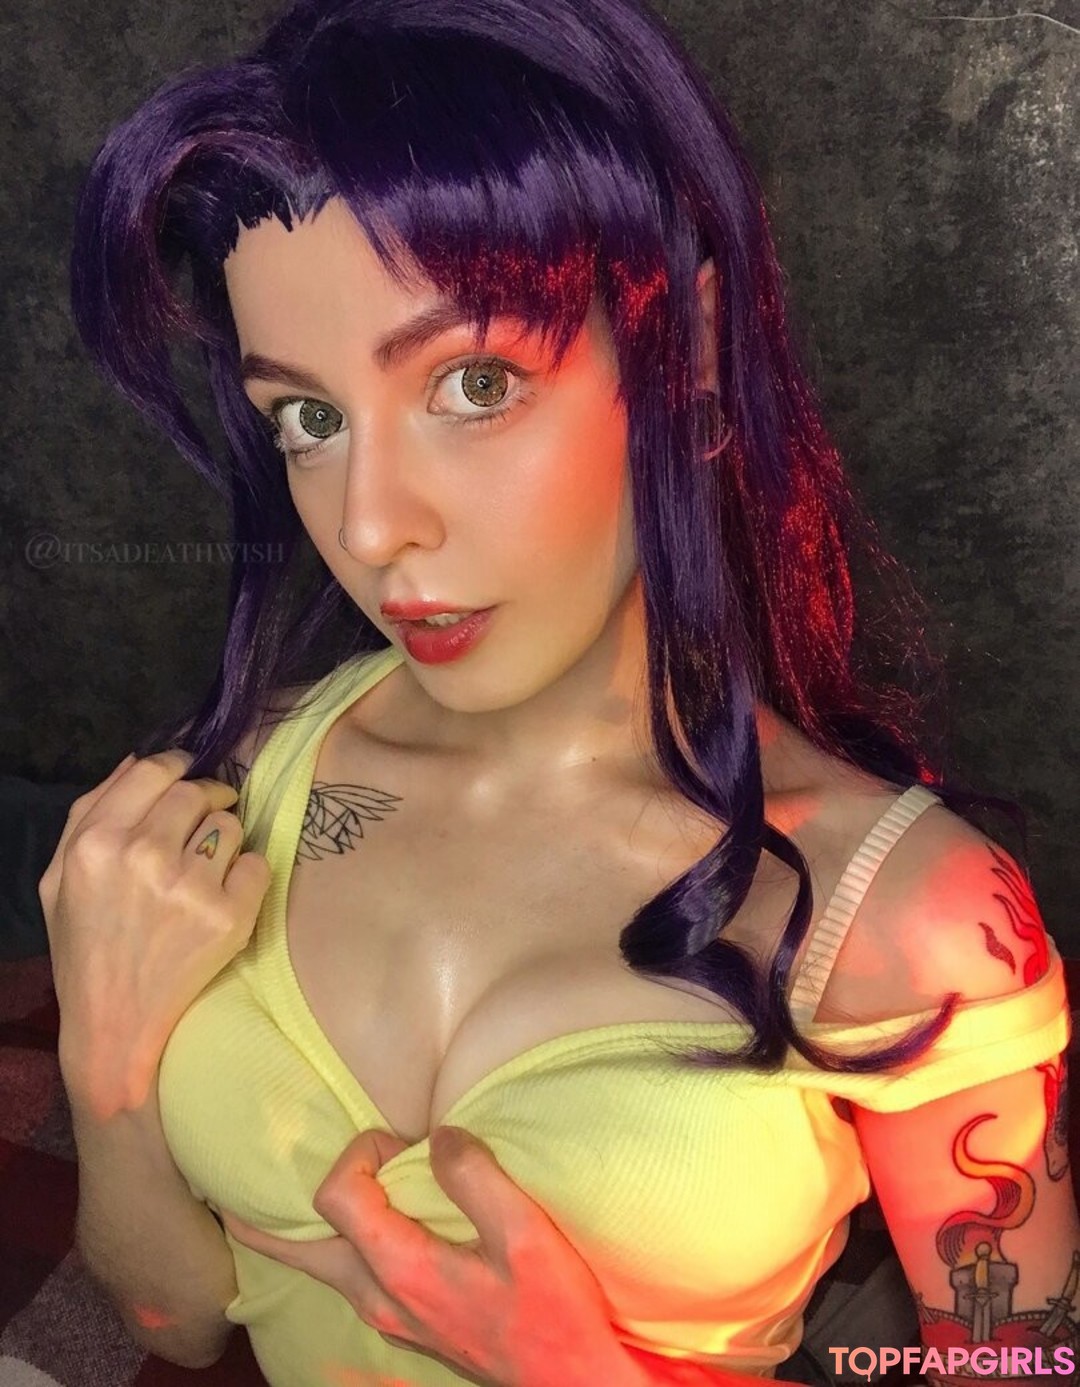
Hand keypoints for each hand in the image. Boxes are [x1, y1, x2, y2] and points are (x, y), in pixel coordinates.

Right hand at [38, 748, 270, 1117]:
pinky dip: (246, 876)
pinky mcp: (230, 915)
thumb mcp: (60, 878)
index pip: (153, 771)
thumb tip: (139, 760)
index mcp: (97, 843)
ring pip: (229, 825)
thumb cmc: (85, 948)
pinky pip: (258, 863)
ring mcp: (191, 886)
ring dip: (222, 842)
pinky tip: (222, 898)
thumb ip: (90, 812)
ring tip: (202, 873)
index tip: (188, 771)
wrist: (114, 1024)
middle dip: (203, 802)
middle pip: (196, 793)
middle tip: (200, 825)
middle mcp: (145, 855)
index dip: (177, 765)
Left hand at [218, 1125, 632, 1386]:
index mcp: (401, 1270)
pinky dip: (335, 1250)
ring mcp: (390, 1317)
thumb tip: (438, 1135)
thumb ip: (475, 1177)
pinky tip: (355, 1233)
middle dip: (266, 1221)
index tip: (403, 1141)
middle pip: (299, 1251)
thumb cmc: (552, 1313)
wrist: (566, 1383)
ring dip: (305, 1232)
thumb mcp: (526, 1235)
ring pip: (324, 1267)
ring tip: (284, 1206)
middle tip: (236, 1193)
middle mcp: (379, 1298)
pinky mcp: (408, 1324)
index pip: (336, 1195)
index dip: (359, 1151)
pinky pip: (350, 1279)